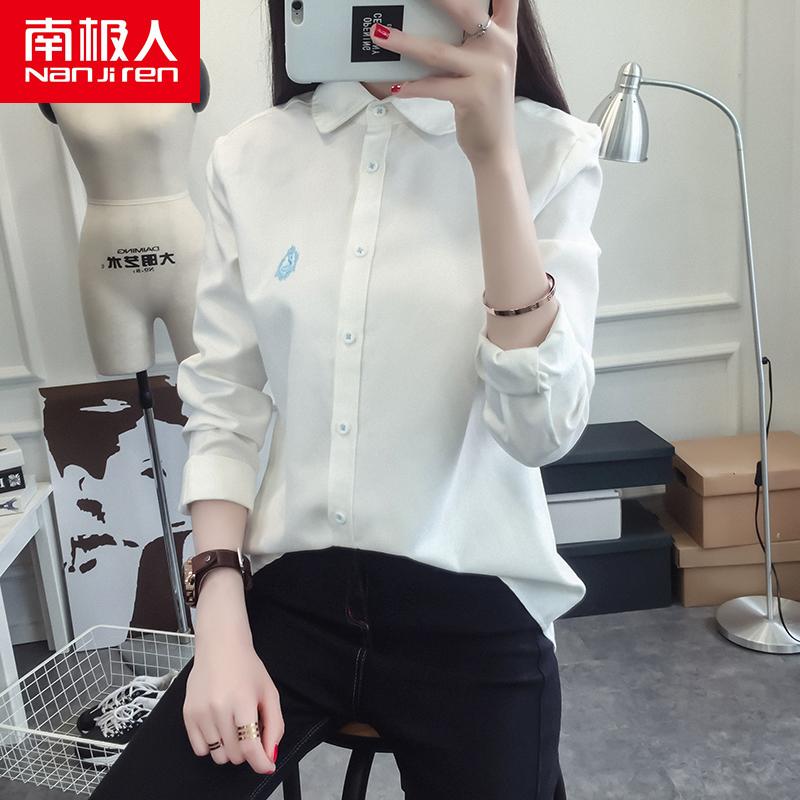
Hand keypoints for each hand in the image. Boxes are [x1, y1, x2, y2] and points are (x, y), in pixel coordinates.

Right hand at [183, 589, 283, 772]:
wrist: (220, 646)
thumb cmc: (247, 668)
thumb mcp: (269, 692)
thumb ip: (274, 725)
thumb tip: (269, 755)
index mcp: (243, 701)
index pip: (250, 746)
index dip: (261, 762)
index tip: (267, 766)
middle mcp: (219, 708)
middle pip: (235, 754)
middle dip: (247, 750)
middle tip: (249, 730)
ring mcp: (200, 712)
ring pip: (218, 755)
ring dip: (229, 748)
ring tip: (233, 726)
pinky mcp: (187, 714)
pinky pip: (199, 750)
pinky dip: (211, 746)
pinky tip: (218, 727)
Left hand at [368, 0, 518, 164]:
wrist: (495, 146)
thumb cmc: (481, 103)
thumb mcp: (483, 64)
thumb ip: (469, 39)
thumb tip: (424, 21)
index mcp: (504, 34)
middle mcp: (501, 47)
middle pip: (465, 9)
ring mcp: (489, 72)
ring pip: (439, 51)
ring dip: (405, 42)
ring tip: (379, 34)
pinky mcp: (475, 96)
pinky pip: (435, 86)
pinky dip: (412, 87)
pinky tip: (393, 85)